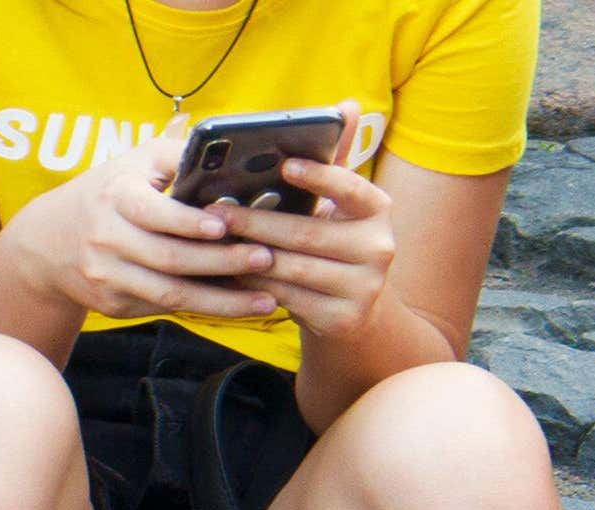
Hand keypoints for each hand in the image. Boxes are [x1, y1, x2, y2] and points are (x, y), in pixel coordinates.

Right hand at [5, 123, 279, 322]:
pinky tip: (238, 307)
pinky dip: (204, 308)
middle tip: (267, 259)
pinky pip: (166, 308)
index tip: (223, 226)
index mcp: (116, 196)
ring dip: (223, 301)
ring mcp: (109, 276)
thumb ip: (175, 155)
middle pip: (171, 258)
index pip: (152, 211)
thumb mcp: (133, 164)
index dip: (187, 222)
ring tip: (267, 299)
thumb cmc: (110, 192)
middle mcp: (107, 238)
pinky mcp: (115, 304)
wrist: (49, 242)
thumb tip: (222, 142)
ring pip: (172, 294)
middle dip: (222, 261)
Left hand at [215, 126, 396, 343]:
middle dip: (256, 222)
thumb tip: (346, 104)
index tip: (285, 165)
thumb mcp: (336, 202)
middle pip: (308, 234)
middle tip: (215, 211)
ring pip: (293, 268)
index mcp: (378, 210)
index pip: (351, 187)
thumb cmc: (333, 243)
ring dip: (248, 254)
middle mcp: (380, 249)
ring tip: (215, 241)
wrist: (352, 310)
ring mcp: (365, 288)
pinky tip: (230, 272)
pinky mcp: (344, 319)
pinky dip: (255, 285)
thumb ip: (334, 157)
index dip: (320, 177)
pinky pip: (289, 298)